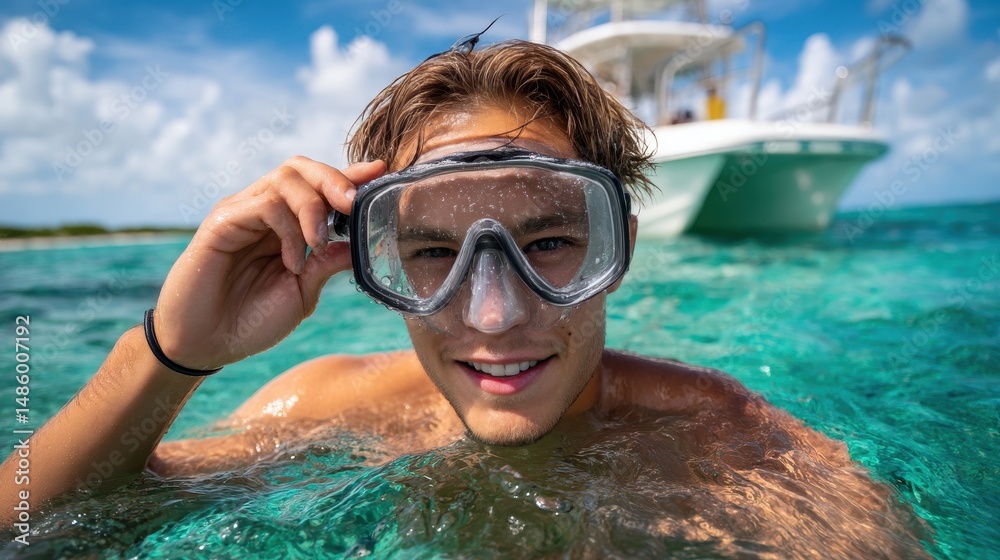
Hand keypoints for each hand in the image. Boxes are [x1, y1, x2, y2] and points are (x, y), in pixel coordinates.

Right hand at [152, 156, 386, 369]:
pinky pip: (265, 203)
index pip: (319, 187)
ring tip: (317, 244)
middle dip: (335, 178)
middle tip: (353, 202)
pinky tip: (291, 260)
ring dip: (313, 208)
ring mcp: (244, 212)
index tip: (380, 170)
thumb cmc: (250, 321)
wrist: (204, 344)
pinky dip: (287, 228)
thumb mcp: (301, 294)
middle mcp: (265, 211)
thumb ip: (327, 265)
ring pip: (286, 177)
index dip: (349, 176)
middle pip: (302, 168)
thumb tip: (360, 243)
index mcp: (287, 226)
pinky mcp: (224, 220)